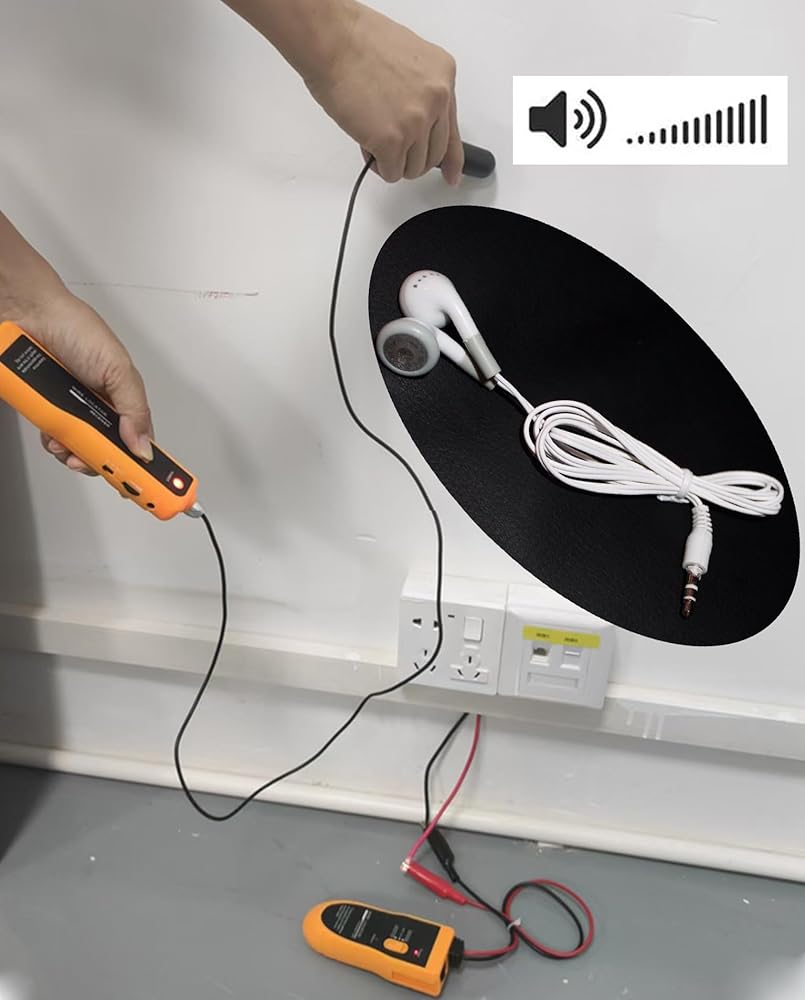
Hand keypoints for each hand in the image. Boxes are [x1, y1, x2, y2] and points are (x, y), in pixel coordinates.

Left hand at [23, 292, 152, 474]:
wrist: (27, 314)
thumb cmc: (75, 328)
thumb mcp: (118, 368)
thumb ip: (135, 410)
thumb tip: (143, 447)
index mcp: (123, 399)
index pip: (139, 441)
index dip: (143, 464)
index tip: (147, 484)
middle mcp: (98, 408)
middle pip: (108, 452)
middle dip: (101, 462)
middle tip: (95, 462)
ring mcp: (71, 412)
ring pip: (78, 450)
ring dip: (72, 452)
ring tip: (66, 442)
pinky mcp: (45, 413)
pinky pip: (52, 439)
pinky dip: (51, 441)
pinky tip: (51, 432)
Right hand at [306, 5, 463, 183]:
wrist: (333, 40)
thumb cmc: (358, 44)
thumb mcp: (408, 62)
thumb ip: (422, 94)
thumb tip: (422, 125)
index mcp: (443, 77)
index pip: (453, 131)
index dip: (452, 161)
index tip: (451, 175)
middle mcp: (436, 100)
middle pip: (432, 156)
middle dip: (410, 157)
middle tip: (391, 146)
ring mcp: (416, 122)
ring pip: (412, 168)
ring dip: (393, 161)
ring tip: (373, 134)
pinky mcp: (393, 141)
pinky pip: (391, 172)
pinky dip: (378, 165)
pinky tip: (367, 142)